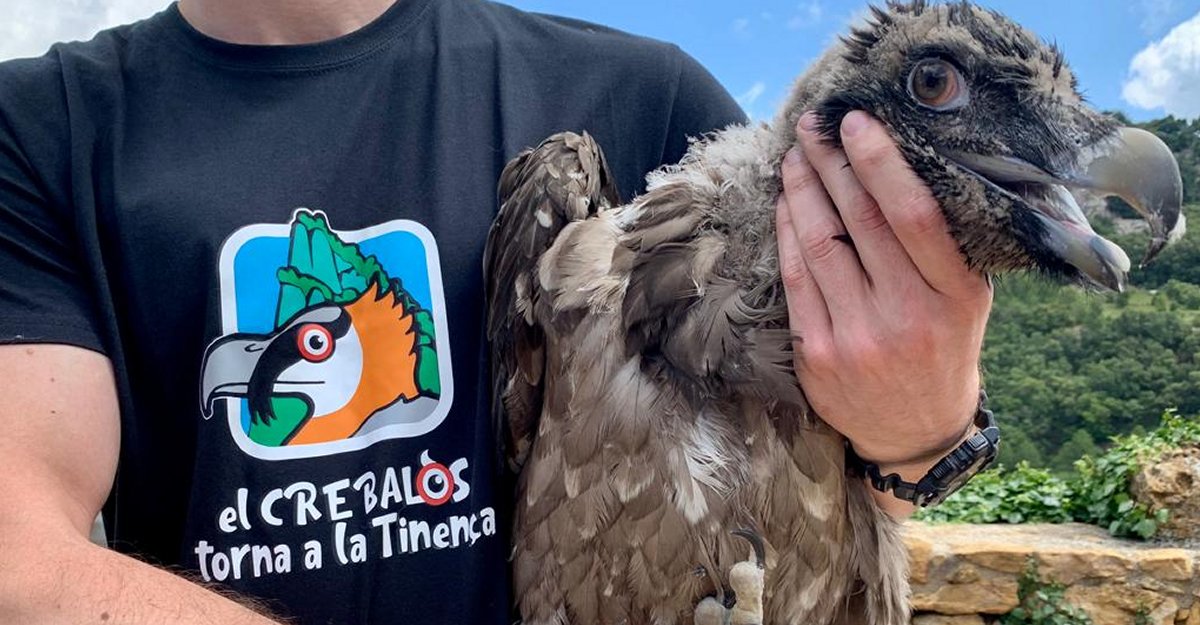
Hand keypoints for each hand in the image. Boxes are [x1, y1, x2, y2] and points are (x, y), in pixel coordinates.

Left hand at [774, 110, 991, 477]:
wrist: (914, 430)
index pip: (912, 216)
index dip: (879, 163)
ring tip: (795, 157)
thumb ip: (944, 245)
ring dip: (801, 193)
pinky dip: (787, 235)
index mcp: (954, 296)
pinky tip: (784, 206)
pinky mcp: (817, 354)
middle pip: (858, 222)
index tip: (857, 123)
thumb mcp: (967, 299)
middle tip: (812, 126)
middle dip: (830, 165)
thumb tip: (903, 166)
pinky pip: (795, 280)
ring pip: (818, 246)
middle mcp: (906, 316)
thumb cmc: (944, 346)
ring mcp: (857, 338)